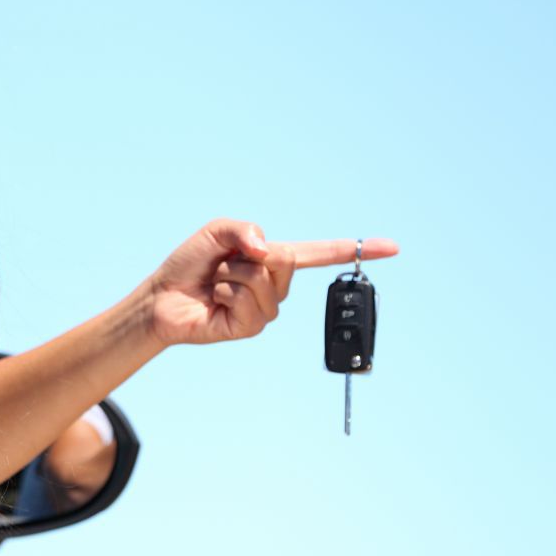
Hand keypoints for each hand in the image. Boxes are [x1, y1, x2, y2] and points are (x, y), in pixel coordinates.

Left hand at [145, 219, 398, 346]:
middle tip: (224, 263)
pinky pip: (248, 300)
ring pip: (263, 279)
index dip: (356, 250)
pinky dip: (226, 292)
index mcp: (274, 259)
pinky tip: (216, 300)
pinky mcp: (251, 326)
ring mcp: (265, 309)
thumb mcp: (216, 232)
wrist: (162, 297)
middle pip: (287, 260)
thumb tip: (267, 251)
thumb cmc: (189, 264)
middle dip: (250, 254)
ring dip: (232, 274)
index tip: (392, 247)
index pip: (320, 254)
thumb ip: (244, 229)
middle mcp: (276, 285)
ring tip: (217, 282)